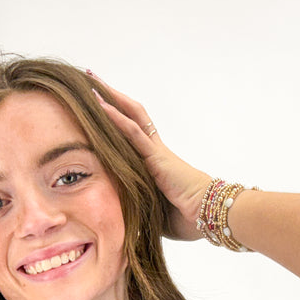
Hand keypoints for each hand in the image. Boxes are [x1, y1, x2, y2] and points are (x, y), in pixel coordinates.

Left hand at [91, 73, 211, 241]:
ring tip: (92, 79)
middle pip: (132, 115)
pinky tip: (100, 104)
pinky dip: (116, 118)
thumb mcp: (154, 213)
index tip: (100, 106)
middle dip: (112, 97)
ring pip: (131, 115)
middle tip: (93, 79)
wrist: (207, 216)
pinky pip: (133, 133)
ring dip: (111, 97)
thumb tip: (122, 220)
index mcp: (155, 163)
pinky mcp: (156, 157)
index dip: (117, 119)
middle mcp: (154, 151)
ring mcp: (155, 151)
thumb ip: (139, 208)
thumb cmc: (187, 218)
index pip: (133, 134)